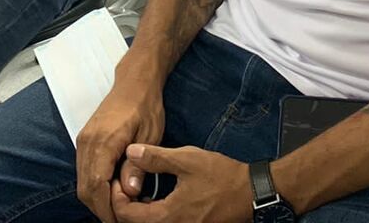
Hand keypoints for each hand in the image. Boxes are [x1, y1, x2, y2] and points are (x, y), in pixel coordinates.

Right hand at [76, 75, 166, 221]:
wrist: (134, 82)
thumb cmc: (146, 105)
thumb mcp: (150, 135)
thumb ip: (138, 165)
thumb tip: (130, 192)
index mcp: (104, 141)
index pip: (97, 185)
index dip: (107, 208)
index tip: (120, 221)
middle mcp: (87, 142)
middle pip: (85, 188)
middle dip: (100, 208)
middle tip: (121, 220)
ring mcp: (83, 141)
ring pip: (82, 182)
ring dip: (97, 199)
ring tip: (119, 208)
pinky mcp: (85, 140)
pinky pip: (84, 171)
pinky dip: (95, 186)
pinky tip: (112, 191)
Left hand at [110, 145, 251, 222]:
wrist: (252, 192)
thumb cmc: (221, 176)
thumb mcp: (187, 160)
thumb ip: (156, 157)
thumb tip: (130, 151)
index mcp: (167, 217)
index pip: (127, 215)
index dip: (116, 198)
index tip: (116, 180)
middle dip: (124, 206)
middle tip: (122, 185)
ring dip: (138, 212)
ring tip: (136, 191)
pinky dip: (153, 216)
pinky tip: (156, 200)